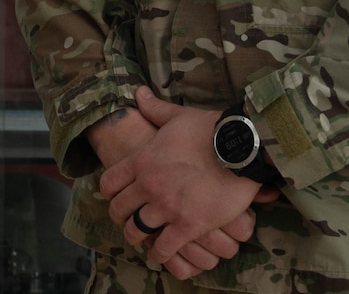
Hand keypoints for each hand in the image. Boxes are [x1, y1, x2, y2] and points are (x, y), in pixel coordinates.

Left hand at [102, 89, 266, 277]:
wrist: (240, 147)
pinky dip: (160, 254)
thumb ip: (154, 109)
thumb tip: (138, 93)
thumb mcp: (177, 116)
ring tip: (143, 241)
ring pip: (137, 231)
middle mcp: (148, 185)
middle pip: (119, 210)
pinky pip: (165, 247)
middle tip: (127, 222)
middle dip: (121, 218)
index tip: (116, 197)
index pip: (108, 183)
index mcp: (141, 160)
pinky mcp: (189, 224)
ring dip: (138, 238)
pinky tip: (161, 254)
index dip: (109, 193)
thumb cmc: (209, 130)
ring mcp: (167, 206)